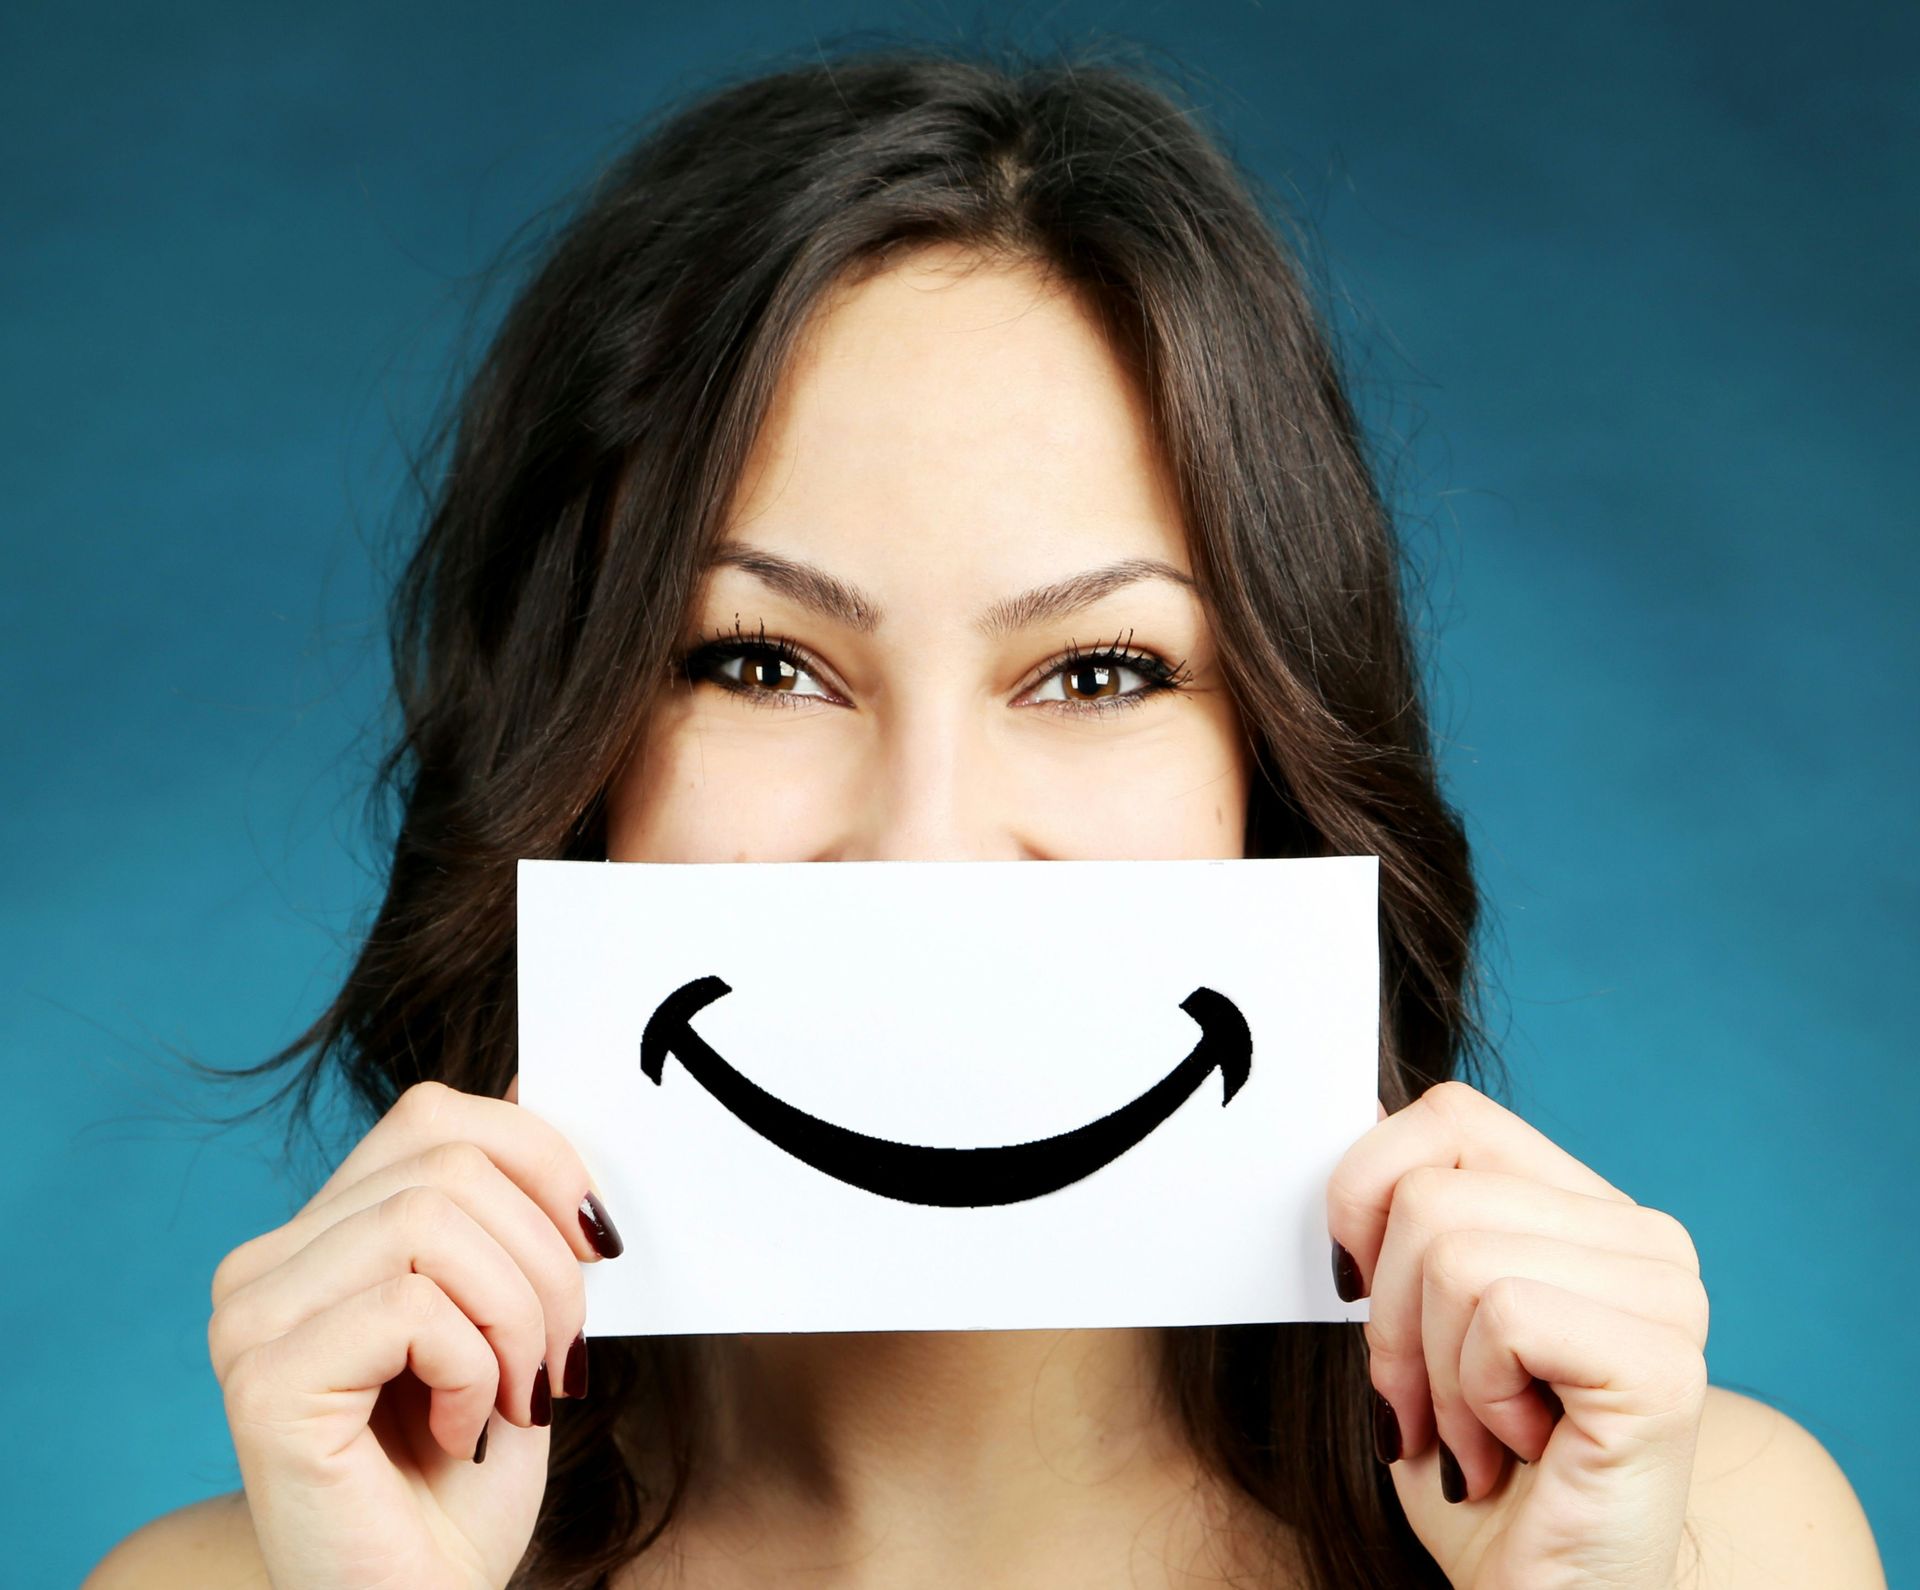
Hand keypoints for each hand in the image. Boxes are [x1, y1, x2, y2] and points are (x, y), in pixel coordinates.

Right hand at [207, 1075, 621, 1588]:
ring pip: (431, 1223)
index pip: (435, 1113)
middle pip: (445, 1162)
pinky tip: (464, 1428)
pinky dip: (475, 1367)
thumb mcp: (509, 1316)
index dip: (540, 1156)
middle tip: (564, 1355)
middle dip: (546, 1258)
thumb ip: (504, 1215)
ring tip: (516, 1394)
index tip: (599, 1242)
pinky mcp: (265, 1381)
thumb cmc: (467, 1472)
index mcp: (321, 1234)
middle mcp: (265, 1264)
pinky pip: (411, 1307)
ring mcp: (250, 1320)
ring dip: (517, 1316)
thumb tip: (542, 1096)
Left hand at [1328, 1080, 1709, 1589]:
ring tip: (1477, 1436)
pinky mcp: (1665, 1365)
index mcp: (1586, 1209)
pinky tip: (1518, 1451)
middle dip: (1391, 1318)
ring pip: (1456, 1255)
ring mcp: (1669, 1297)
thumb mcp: (1410, 1321)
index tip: (1361, 1291)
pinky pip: (1502, 1316)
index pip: (1449, 1114)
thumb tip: (1352, 1100)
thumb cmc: (1471, 1471)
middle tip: (1426, 1405)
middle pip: (1431, 1193)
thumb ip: (1399, 1212)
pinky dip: (1475, 1397)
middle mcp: (1645, 1238)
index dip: (1367, 1195)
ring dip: (1432, 1371)